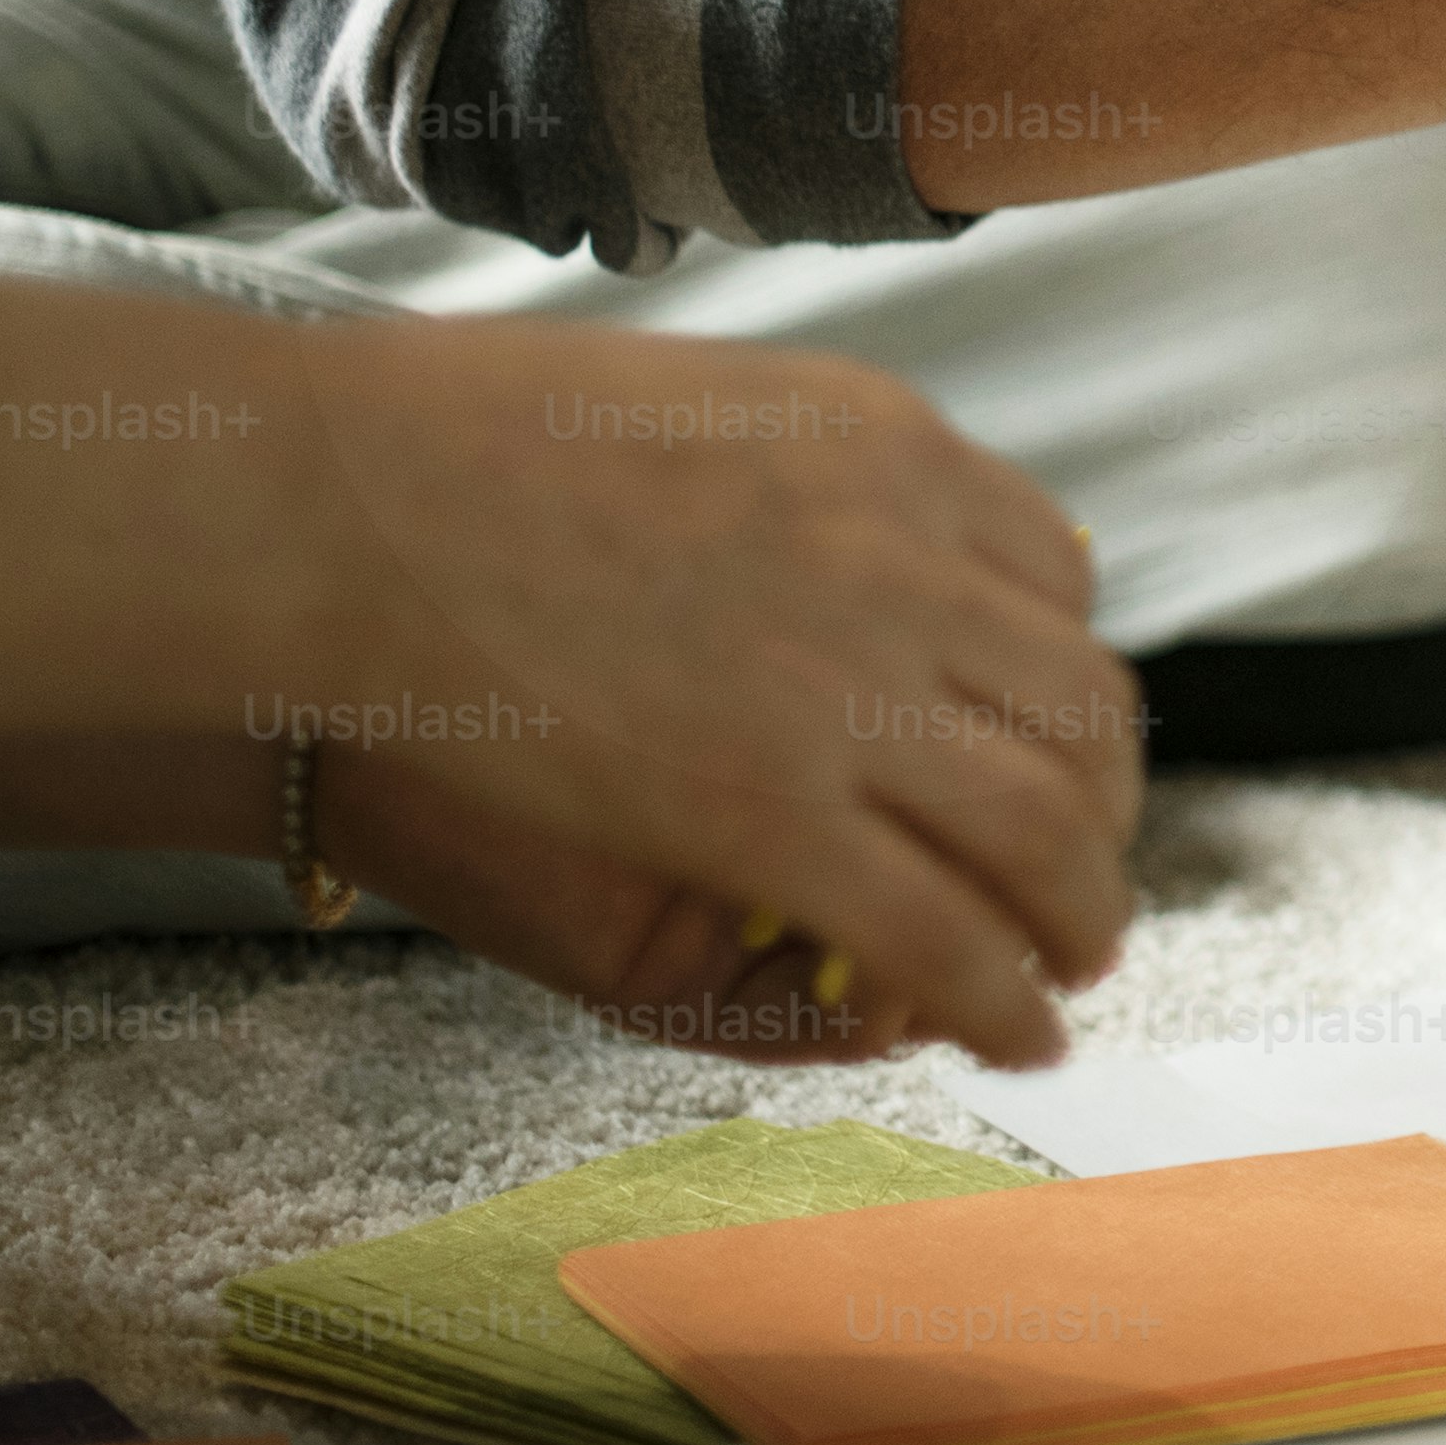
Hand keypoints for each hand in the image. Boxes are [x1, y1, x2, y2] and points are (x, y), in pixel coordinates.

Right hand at [279, 313, 1143, 1070]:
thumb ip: (807, 475)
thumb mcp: (699, 409)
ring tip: (1077, 967)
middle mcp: (907, 564)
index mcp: (894, 452)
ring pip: (1046, 834)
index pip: (1058, 583)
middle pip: (1081, 713)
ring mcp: (847, 691)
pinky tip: (1016, 1035)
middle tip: (1090, 877)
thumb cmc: (467, 451)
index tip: (1048, 740)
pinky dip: (1004, 1000)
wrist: (341, 505)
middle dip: (1104, 811)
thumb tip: (886, 524)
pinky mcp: (767, 817)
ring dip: (1083, 915)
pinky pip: (943, 935)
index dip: (1067, 684)